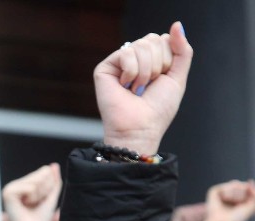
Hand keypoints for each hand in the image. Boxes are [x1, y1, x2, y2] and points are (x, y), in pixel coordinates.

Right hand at [2, 163, 61, 220]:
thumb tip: (54, 165)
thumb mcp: (50, 197)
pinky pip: (30, 187)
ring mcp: (10, 188)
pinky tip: (24, 206)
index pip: (45, 171)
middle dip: (45, 190)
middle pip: (42, 173)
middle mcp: (16, 184)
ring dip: (39, 195)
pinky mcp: (8, 193)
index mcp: (24, 185)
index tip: (41, 201)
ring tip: (30, 206)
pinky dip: (32, 198)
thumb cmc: (40, 219)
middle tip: (36, 204)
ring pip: (36, 180)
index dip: (49, 187)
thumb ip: (54, 181)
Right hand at [94, 22, 191, 154]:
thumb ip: (182, 50)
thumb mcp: (177, 77)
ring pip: (140, 46)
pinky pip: (126, 53)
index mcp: (151, 60)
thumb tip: (177, 24)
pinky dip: (132, 72)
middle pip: (152, 40)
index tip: (161, 80)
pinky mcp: (105, 69)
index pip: (164, 40)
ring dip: (146, 71)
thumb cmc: (157, 110)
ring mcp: (118, 63)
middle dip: (158, 64)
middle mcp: (134, 59)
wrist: (140, 128)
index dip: (169, 59)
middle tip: (148, 86)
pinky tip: (125, 87)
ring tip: (137, 89)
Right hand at [205, 179, 254, 220]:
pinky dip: (228, 193)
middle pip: (243, 185)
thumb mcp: (251, 206)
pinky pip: (226, 186)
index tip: (249, 199)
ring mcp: (221, 193)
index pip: (248, 188)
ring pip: (235, 184)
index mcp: (237, 200)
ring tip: (230, 205)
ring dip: (236, 195)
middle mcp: (229, 196)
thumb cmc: (236, 220)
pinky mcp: (213, 192)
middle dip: (243, 195)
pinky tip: (223, 200)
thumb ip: (254, 194)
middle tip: (236, 206)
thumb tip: (249, 181)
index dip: (250, 191)